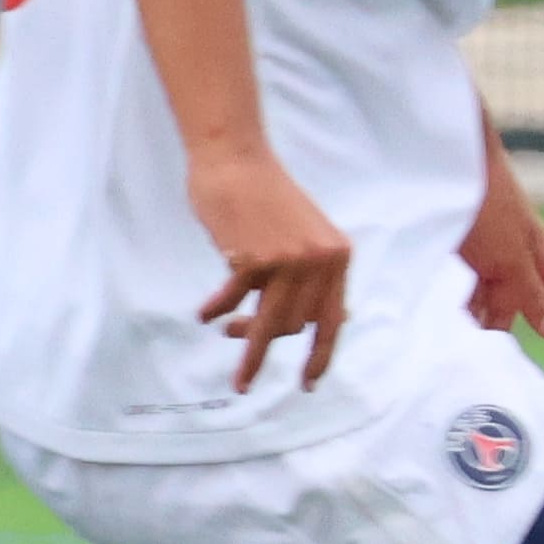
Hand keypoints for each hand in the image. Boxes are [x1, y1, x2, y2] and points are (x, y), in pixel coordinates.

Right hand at [190, 139, 354, 391]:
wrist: (235, 159)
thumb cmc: (264, 198)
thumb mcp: (305, 235)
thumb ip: (314, 275)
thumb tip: (323, 322)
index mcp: (337, 257)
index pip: (332, 321)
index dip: (320, 356)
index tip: (307, 384)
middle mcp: (319, 261)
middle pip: (293, 326)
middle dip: (263, 340)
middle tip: (237, 339)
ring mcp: (288, 260)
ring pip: (267, 323)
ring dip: (244, 340)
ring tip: (226, 338)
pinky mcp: (254, 257)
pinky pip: (233, 300)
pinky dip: (217, 309)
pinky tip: (206, 313)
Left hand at [456, 128, 543, 354]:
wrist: (447, 157)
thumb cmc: (486, 206)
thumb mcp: (511, 258)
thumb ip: (532, 294)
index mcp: (534, 251)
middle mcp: (512, 247)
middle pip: (515, 294)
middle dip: (509, 322)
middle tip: (499, 357)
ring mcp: (483, 241)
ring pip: (486, 286)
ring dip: (479, 311)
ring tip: (467, 341)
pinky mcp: (455, 236)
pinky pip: (461, 275)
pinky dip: (458, 294)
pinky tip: (445, 307)